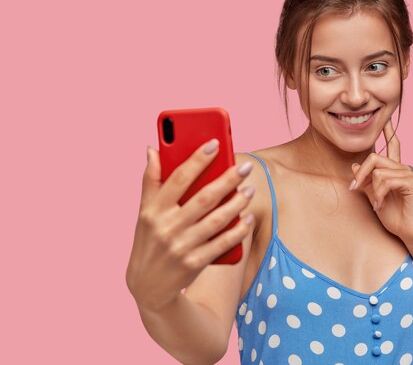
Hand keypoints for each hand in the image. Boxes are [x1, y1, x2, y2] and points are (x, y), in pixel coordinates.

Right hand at [125, 141, 254, 311]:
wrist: (148, 286)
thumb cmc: (150, 239)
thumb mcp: (144, 212)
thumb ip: (151, 180)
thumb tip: (152, 148)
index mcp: (153, 210)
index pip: (178, 179)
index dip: (197, 159)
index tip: (216, 143)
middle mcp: (167, 228)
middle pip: (202, 198)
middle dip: (226, 180)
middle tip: (244, 167)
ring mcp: (181, 247)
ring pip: (216, 220)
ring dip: (236, 203)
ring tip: (249, 189)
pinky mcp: (195, 263)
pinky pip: (222, 244)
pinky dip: (237, 231)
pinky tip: (247, 218)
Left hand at [349, 120, 412, 243]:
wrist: (409, 231)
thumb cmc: (394, 215)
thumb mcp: (374, 196)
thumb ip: (366, 181)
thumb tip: (354, 166)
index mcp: (394, 170)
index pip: (393, 144)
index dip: (388, 130)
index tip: (385, 117)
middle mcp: (402, 168)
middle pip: (374, 157)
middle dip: (361, 173)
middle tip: (354, 187)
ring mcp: (407, 174)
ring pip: (378, 171)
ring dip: (372, 190)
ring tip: (376, 204)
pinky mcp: (411, 183)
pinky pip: (386, 181)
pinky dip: (379, 194)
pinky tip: (380, 205)